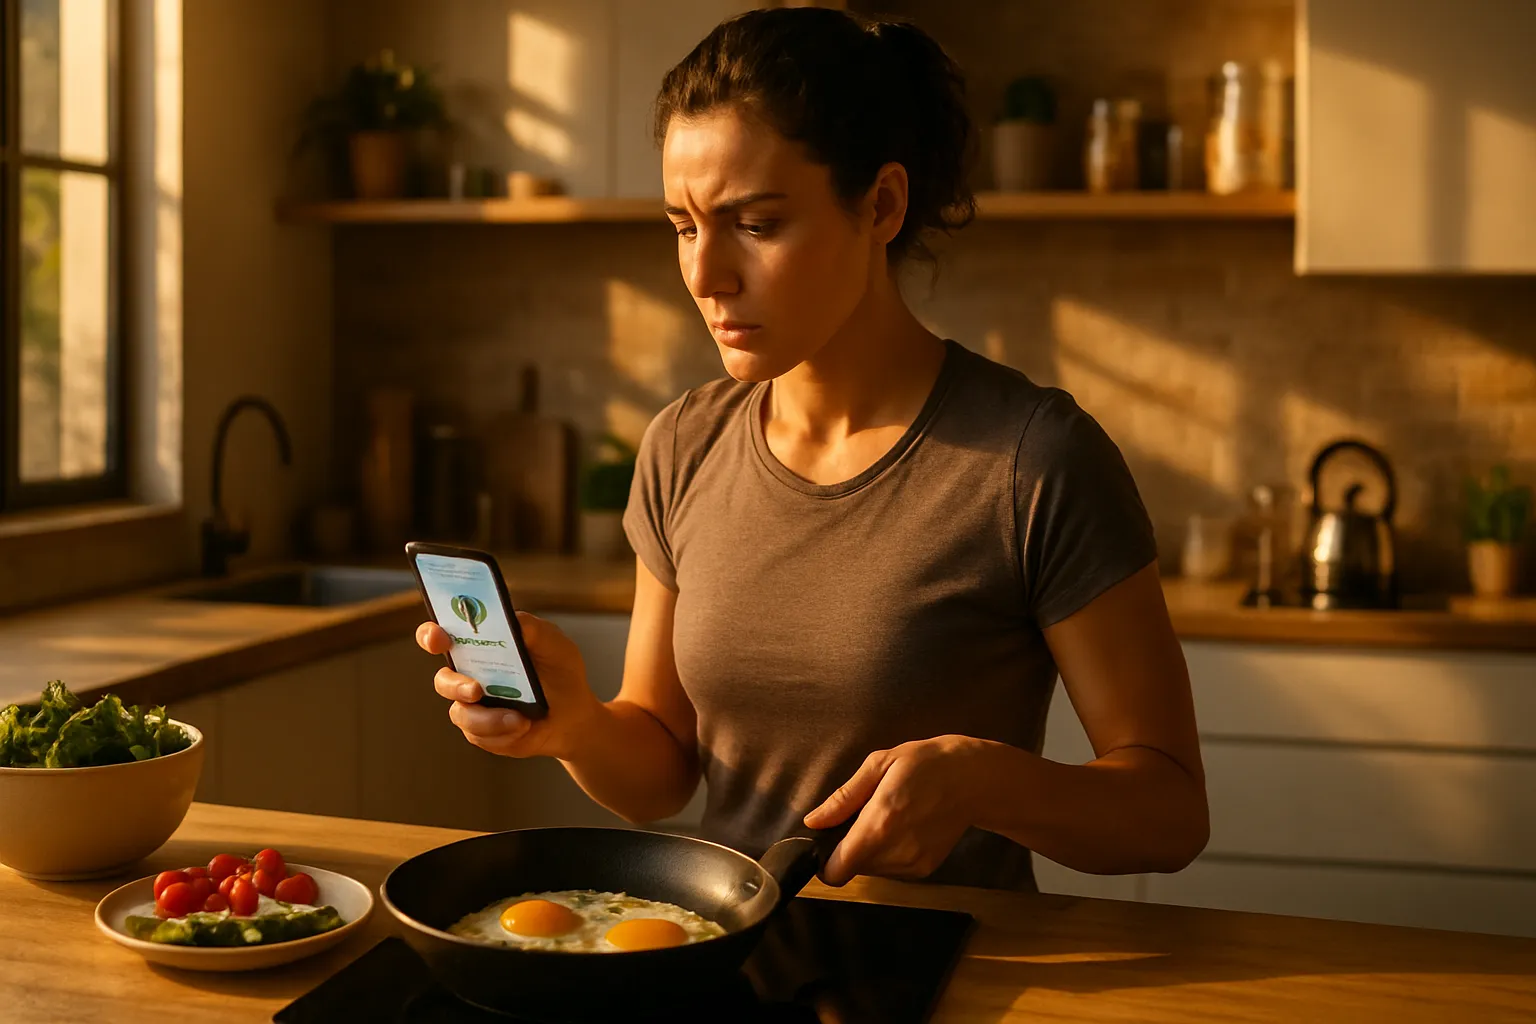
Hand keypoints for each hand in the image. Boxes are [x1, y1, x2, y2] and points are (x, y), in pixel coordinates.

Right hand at [416, 612, 600, 761]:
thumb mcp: (554, 645)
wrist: (574, 716)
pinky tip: (523, 727)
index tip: (438, 637)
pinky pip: (480, 734)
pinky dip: (503, 731)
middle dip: (454, 685)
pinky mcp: (481, 732)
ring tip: (520, 719)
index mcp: (479, 646)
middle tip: (477, 689)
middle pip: (443, 679)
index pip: (441, 636)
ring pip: (462, 713)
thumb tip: (511, 619)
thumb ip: (533, 629)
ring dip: (489, 718)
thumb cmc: (560, 672)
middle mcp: (469, 675)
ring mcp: (473, 706)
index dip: (431, 635)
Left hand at [803, 735, 989, 886]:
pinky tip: (902, 827)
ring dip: (869, 851)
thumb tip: (813, 821)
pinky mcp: (926, 869)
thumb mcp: (878, 765)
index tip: (827, 839)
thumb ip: (843, 798)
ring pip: (871, 870)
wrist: (974, 779)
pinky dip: (888, 854)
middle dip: (848, 848)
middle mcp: (895, 853)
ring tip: (887, 817)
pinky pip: (892, 870)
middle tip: (863, 816)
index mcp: (879, 825)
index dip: (824, 860)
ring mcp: (913, 865)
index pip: (836, 871)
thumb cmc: (925, 764)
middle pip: (852, 869)